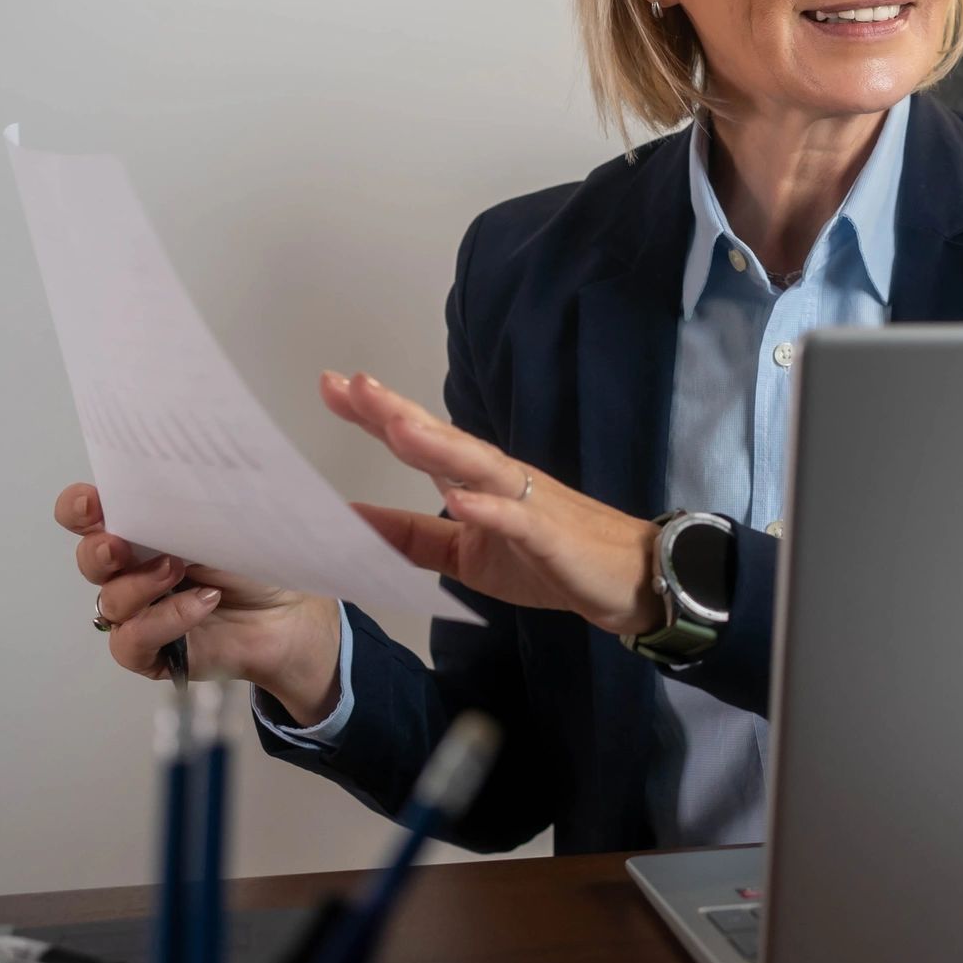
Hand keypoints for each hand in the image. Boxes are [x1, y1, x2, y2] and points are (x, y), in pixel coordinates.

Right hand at [52, 482, 345, 721]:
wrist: (293, 614)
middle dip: (98, 550)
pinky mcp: (152, 651)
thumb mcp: (229, 524)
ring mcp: (139, 612)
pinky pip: (134, 639)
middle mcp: (132, 569)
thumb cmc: (258, 563)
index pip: (89, 515)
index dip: (79, 508)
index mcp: (143, 528)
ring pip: (112, 601)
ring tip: (180, 570)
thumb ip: (197, 508)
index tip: (91, 504)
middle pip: (90, 559)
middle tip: (118, 544)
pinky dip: (166, 619)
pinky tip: (202, 604)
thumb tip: (184, 483)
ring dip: (141, 584)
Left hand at [321, 371, 660, 636]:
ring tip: (396, 427)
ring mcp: (527, 503)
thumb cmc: (549, 560)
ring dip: (437, 446)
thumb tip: (347, 524)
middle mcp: (499, 479)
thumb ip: (409, 538)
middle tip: (352, 385)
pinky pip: (518, 520)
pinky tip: (461, 500)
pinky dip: (490, 509)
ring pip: (477, 467)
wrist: (630, 577)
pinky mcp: (550, 537)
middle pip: (442, 439)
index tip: (332, 386)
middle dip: (397, 412)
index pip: (420, 440)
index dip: (376, 414)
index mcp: (475, 481)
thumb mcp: (463, 557)